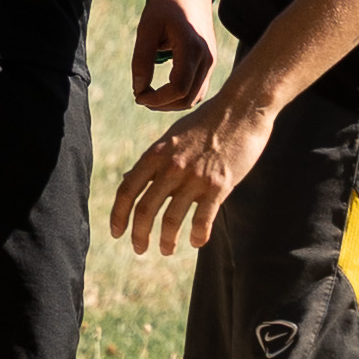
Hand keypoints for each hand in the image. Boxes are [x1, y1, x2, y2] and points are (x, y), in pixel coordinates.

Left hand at [109, 92, 267, 258]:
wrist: (241, 109)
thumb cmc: (206, 123)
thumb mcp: (172, 137)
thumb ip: (153, 161)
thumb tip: (128, 180)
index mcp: (156, 153)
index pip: (127, 189)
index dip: (118, 215)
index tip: (117, 233)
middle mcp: (171, 166)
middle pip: (145, 210)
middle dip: (139, 235)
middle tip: (138, 250)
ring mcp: (195, 177)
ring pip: (171, 219)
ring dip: (166, 241)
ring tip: (165, 250)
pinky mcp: (219, 185)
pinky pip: (203, 219)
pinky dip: (198, 236)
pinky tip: (197, 242)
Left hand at [128, 0, 220, 114]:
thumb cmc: (166, 5)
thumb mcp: (147, 28)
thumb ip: (141, 59)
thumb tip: (138, 89)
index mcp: (192, 47)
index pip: (178, 88)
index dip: (157, 98)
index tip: (138, 94)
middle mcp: (207, 57)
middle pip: (187, 98)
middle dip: (162, 104)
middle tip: (141, 97)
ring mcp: (211, 61)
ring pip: (195, 97)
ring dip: (172, 103)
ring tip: (150, 95)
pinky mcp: (209, 63)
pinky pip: (198, 89)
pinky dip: (181, 96)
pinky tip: (163, 90)